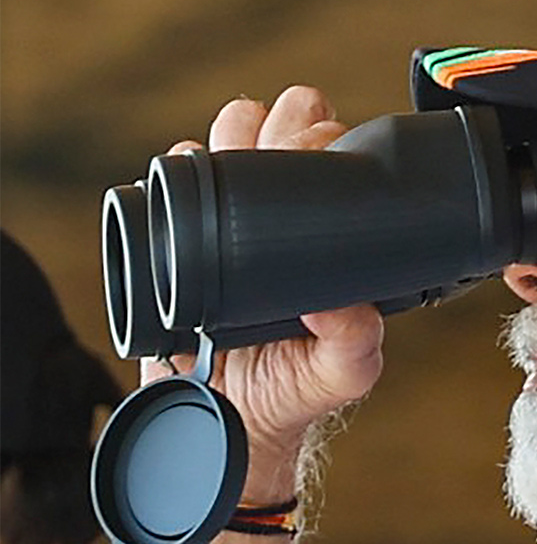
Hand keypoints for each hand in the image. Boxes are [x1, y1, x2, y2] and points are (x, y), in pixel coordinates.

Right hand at [145, 86, 384, 543]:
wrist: (227, 419)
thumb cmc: (294, 389)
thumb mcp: (343, 372)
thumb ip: (356, 342)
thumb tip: (343, 303)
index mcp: (326, 231)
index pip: (332, 156)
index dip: (326, 139)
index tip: (319, 151)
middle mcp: (279, 213)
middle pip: (282, 126)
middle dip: (284, 123)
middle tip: (281, 154)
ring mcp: (228, 218)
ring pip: (229, 136)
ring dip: (233, 135)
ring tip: (234, 168)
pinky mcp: (179, 234)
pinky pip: (173, 178)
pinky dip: (181, 167)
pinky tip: (192, 187)